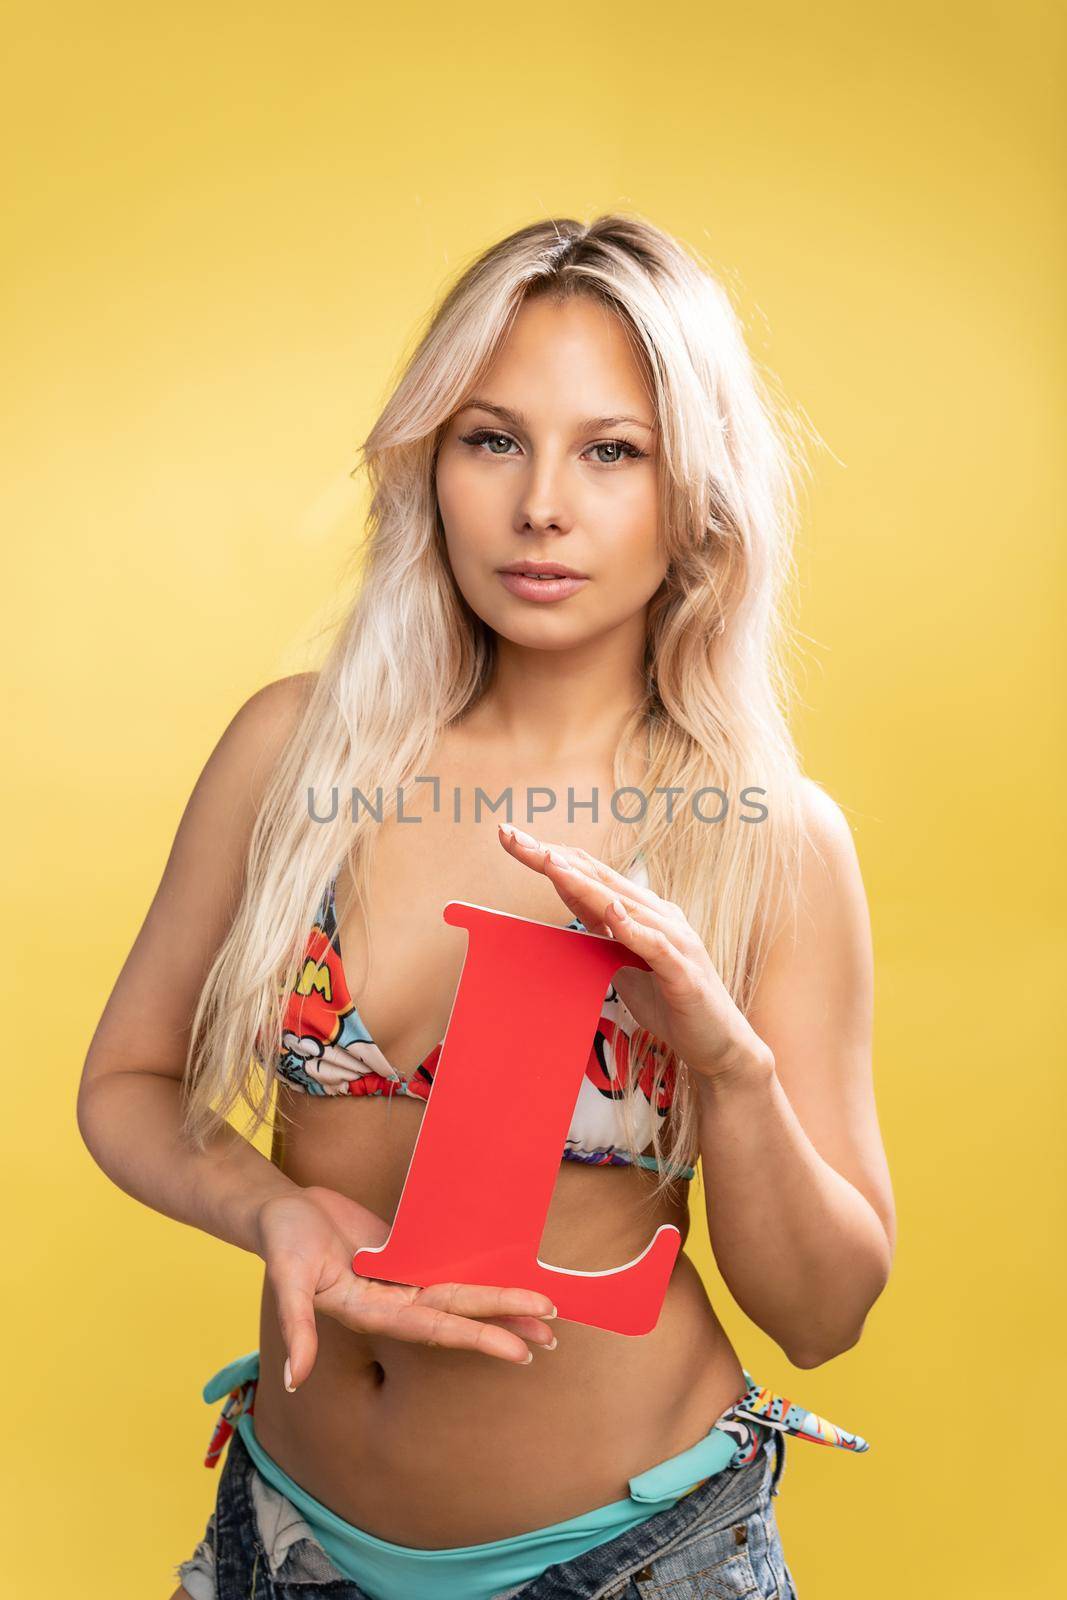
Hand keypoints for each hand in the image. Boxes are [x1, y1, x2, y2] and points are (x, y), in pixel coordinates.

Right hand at [255, 1186, 558, 1390]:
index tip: (518, 1350)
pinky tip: (504, 1276)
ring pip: (459, 1294)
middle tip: (553, 1334)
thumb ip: (295, 1330)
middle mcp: (393, 1302)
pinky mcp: (403, 1254)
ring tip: (543, 1314)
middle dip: (504, 1322)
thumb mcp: (286, 1281)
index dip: (478, 1338)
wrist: (280, 1210)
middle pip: (459, 1314)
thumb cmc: (282, 1242)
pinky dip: (475, 1275)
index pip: (436, 1328)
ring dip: (499, 1304)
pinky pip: (446, 1266)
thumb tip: (296, 1381)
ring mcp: (400, 1280)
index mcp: (371, 1312)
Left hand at [498, 824, 769, 1082]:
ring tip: (549, 862)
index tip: (511, 839)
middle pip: (598, 879)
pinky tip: (610, 911)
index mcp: (642, 912)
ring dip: (583, 882)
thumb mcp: (622, 962)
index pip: (589, 876)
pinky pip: (655, 945)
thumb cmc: (669, 1002)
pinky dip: (631, 927)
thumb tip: (570, 906)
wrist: (718, 1045)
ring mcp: (675, 940)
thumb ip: (601, 932)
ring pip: (622, 904)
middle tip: (511, 836)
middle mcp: (659, 916)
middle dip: (552, 857)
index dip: (550, 856)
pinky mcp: (683, 971)